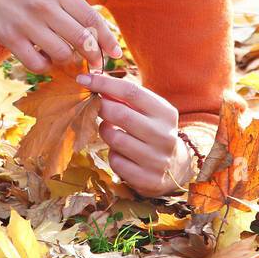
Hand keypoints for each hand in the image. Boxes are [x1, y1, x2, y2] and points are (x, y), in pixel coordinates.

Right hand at [0, 0, 119, 75]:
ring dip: (67, 62)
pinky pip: (37, 63)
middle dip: (94, 57)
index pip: (92, 18)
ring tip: (63, 58)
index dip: (108, 39)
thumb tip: (93, 29)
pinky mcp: (10, 38)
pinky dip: (45, 67)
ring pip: (62, 54)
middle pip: (82, 39)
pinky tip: (43, 60)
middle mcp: (45, 5)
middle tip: (95, 65)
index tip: (116, 53)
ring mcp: (27, 22)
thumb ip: (68, 3)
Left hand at [75, 69, 193, 196]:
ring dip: (105, 132)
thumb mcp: (148, 111)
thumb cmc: (153, 130)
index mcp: (166, 113)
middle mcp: (164, 135)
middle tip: (93, 105)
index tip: (83, 78)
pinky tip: (119, 152)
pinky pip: (116, 162)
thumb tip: (95, 80)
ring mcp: (157, 159)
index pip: (131, 91)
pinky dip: (112, 155)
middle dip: (101, 107)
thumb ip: (126, 97)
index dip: (104, 83)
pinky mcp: (147, 179)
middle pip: (121, 114)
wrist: (175, 166)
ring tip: (109, 129)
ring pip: (115, 139)